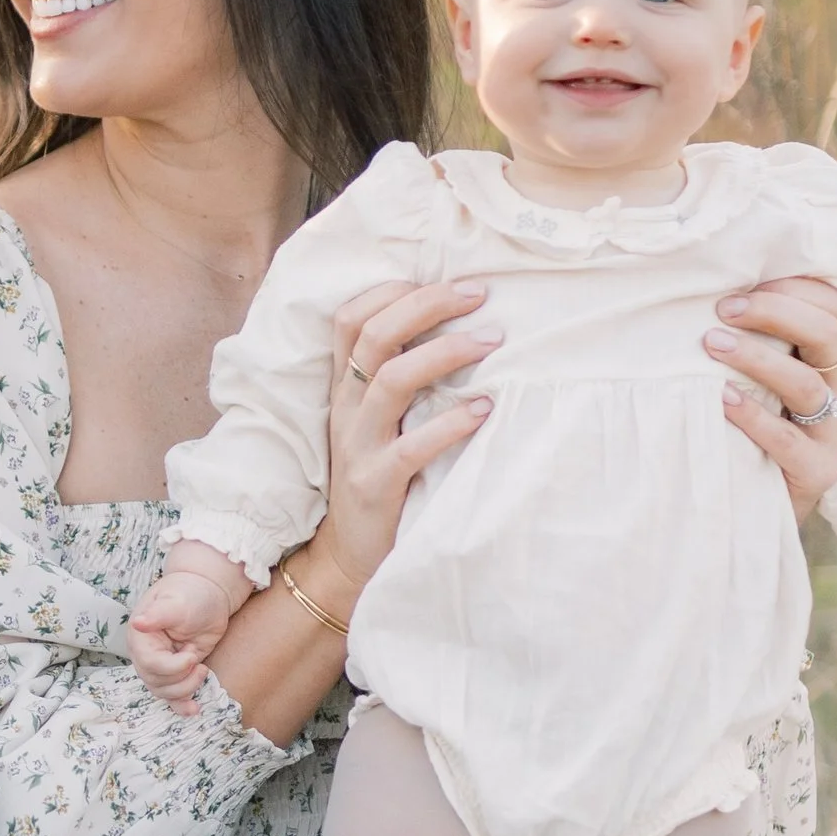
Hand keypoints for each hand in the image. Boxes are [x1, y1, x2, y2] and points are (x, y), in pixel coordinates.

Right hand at [128, 544, 248, 710]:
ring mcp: (161, 664)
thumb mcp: (176, 602)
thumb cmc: (190, 593)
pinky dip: (182, 706)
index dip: (173, 667)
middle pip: (156, 683)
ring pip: (164, 692)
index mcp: (140, 637)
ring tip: (202, 670)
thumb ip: (158, 615)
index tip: (192, 654)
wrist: (208, 594)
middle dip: (181, 679)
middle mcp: (146, 654)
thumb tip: (138, 623)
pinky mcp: (176, 672)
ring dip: (185, 690)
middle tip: (199, 663)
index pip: (150, 665)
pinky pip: (173, 696)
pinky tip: (193, 710)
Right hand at [300, 279, 499, 611]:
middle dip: (429, 306)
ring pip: (391, 380)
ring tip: (492, 341)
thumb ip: (399, 379)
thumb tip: (457, 328)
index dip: (395, 291)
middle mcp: (345, 408)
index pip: (351, 318)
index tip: (450, 280)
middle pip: (374, 336)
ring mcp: (357, 446)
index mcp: (344, 387)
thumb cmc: (377, 477)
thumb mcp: (375, 422)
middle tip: (480, 296)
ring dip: (445, 354)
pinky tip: (485, 409)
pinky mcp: (375, 484)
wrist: (346, 554)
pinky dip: (452, 423)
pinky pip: (412, 447)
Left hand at [709, 276, 836, 518]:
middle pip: (826, 334)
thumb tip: (706, 294)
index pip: (831, 306)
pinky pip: (788, 440)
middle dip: (773, 312)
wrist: (754, 507)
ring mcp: (830, 433)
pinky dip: (753, 415)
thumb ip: (750, 341)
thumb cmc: (746, 430)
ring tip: (712, 345)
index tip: (740, 286)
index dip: (792, 288)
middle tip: (722, 310)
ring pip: (807, 383)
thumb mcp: (753, 379)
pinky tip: (721, 400)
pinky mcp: (817, 471)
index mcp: (825, 359)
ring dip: (757, 358)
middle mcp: (836, 389)